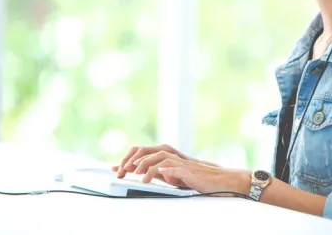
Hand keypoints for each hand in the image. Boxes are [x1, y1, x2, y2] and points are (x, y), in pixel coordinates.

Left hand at [134, 152, 250, 195]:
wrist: (215, 180)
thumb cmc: (192, 178)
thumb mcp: (168, 175)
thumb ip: (151, 172)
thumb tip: (133, 172)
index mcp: (164, 155)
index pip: (142, 151)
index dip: (128, 158)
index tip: (116, 169)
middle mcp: (170, 155)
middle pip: (147, 151)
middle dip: (132, 161)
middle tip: (123, 172)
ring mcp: (179, 162)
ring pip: (159, 157)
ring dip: (146, 166)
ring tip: (137, 176)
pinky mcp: (187, 170)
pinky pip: (173, 168)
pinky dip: (163, 171)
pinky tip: (155, 175)